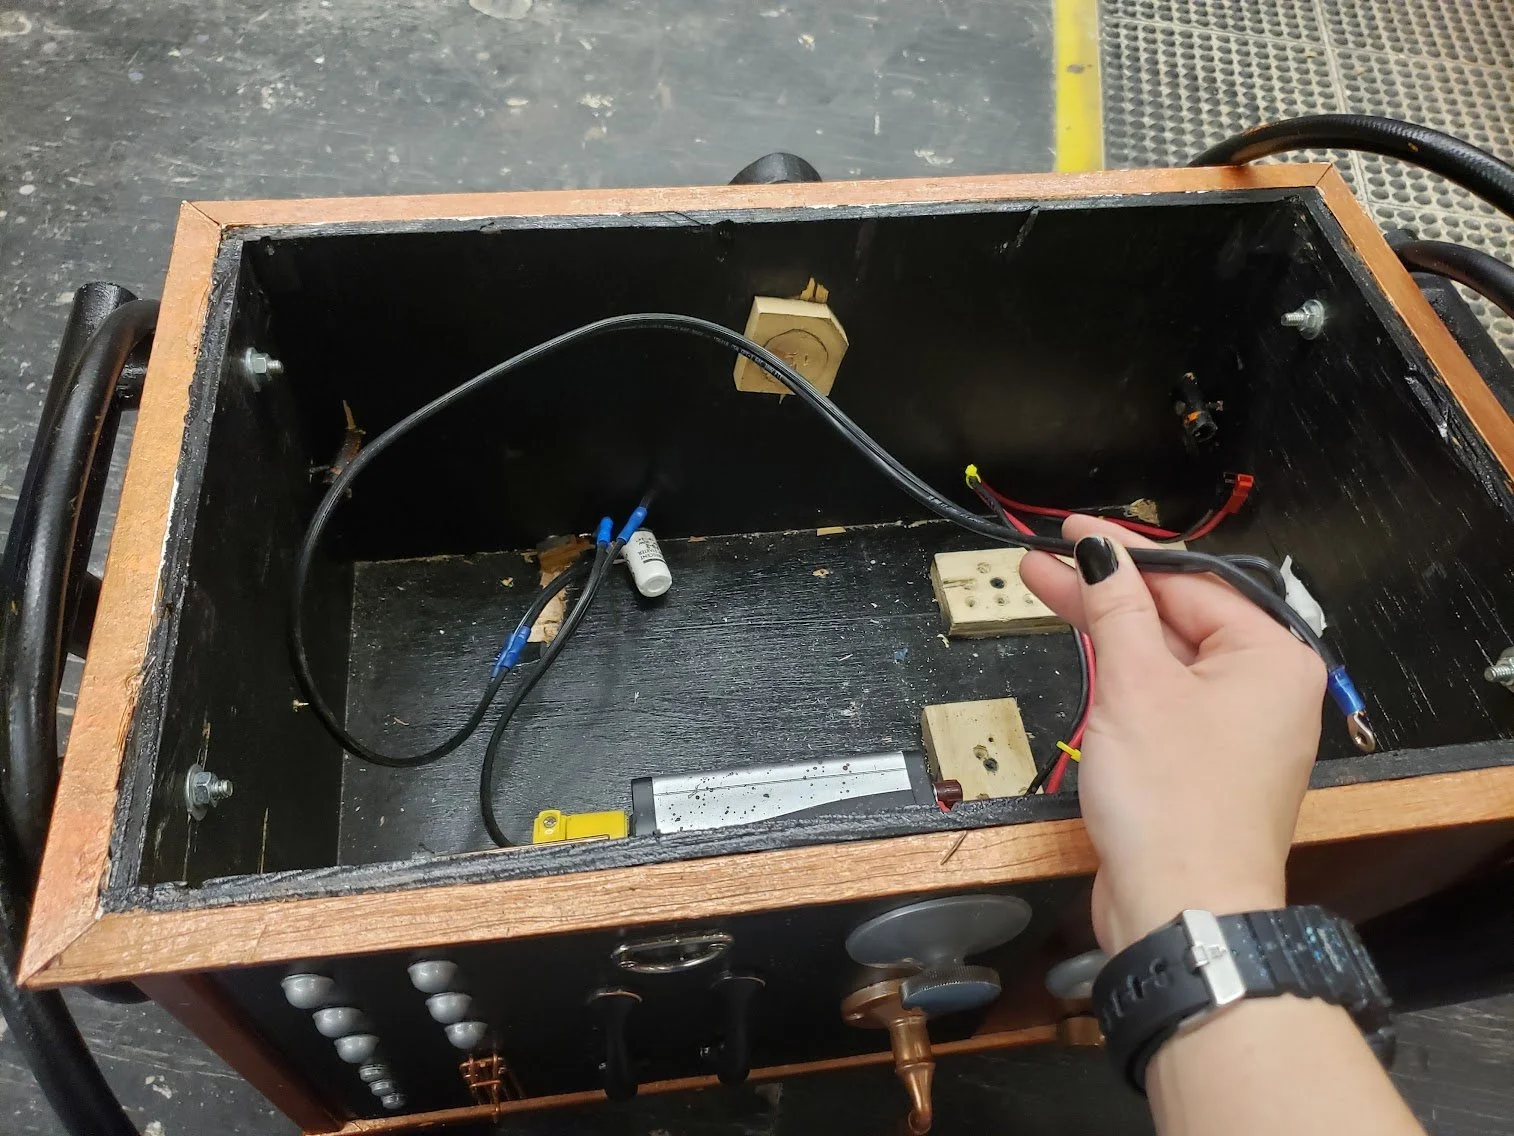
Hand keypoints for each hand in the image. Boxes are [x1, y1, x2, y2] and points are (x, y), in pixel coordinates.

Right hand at [1018, 516, 1325, 953]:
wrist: (1182, 911)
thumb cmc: (1173, 803)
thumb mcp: (1135, 685)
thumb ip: (1116, 607)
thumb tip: (1099, 548)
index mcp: (1272, 658)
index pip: (1189, 583)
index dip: (1122, 554)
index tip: (1069, 533)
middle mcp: (1267, 690)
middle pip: (1177, 619)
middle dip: (1106, 592)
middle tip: (1043, 564)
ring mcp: (1238, 731)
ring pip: (1166, 660)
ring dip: (1109, 632)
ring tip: (1051, 595)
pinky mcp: (1206, 766)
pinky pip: (1164, 702)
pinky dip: (1124, 679)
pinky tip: (1088, 656)